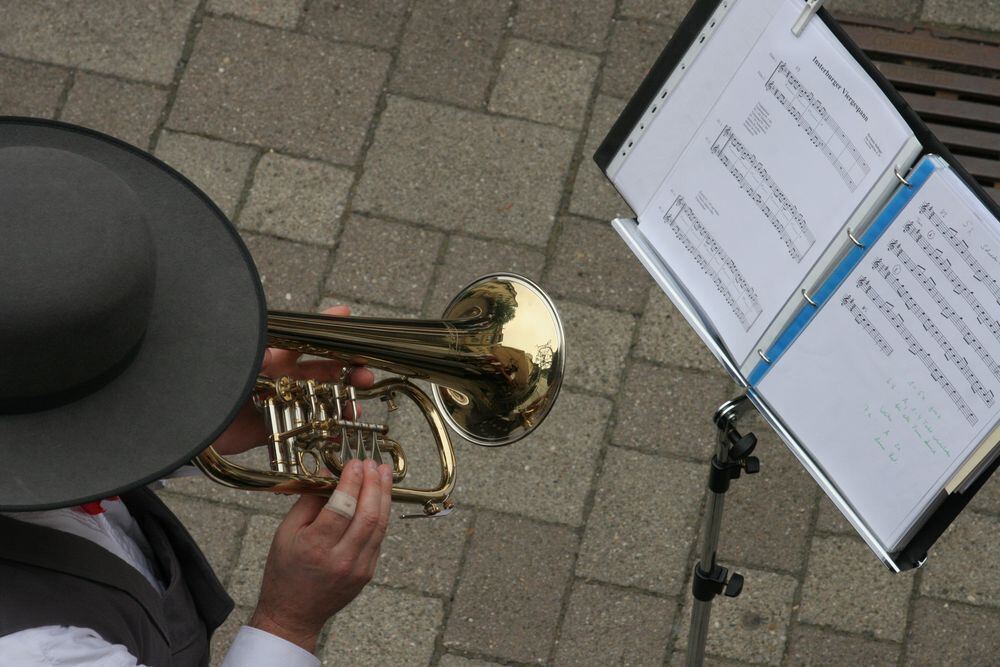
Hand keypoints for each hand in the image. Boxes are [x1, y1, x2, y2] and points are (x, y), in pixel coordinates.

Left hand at [211, 305, 374, 455]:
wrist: (194, 426)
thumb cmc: (216, 385)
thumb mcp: (240, 366)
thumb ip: (260, 360)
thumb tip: (279, 353)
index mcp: (274, 358)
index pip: (306, 339)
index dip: (327, 328)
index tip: (346, 316)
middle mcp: (282, 379)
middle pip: (323, 372)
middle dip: (348, 372)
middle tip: (366, 376)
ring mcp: (282, 404)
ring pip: (321, 402)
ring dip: (342, 405)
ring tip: (356, 411)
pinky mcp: (276, 430)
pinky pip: (306, 431)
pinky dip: (326, 434)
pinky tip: (341, 435)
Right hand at [249, 459, 392, 652]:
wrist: (294, 614)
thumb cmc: (285, 572)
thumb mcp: (286, 532)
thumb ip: (309, 501)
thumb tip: (327, 473)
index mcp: (316, 548)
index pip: (341, 508)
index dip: (351, 481)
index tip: (354, 462)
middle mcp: (341, 559)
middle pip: (367, 516)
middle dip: (373, 485)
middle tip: (373, 464)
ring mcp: (358, 568)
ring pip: (379, 526)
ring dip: (384, 496)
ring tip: (383, 473)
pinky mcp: (368, 572)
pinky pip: (379, 538)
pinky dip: (381, 514)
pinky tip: (380, 497)